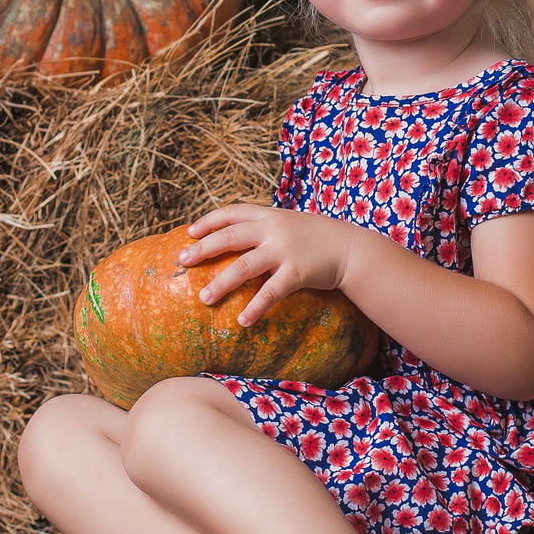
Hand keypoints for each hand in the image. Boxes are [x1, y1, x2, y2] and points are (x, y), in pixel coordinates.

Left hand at [181, 205, 358, 325]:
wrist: (352, 249)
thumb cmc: (316, 238)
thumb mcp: (289, 223)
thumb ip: (264, 227)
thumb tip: (235, 238)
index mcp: (269, 215)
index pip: (232, 212)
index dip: (208, 222)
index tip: (189, 233)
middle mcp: (274, 228)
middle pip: (230, 237)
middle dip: (203, 249)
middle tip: (182, 261)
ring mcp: (285, 249)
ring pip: (244, 266)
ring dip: (222, 283)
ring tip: (204, 299)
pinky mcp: (298, 272)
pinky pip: (271, 292)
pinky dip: (255, 307)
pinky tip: (242, 321)